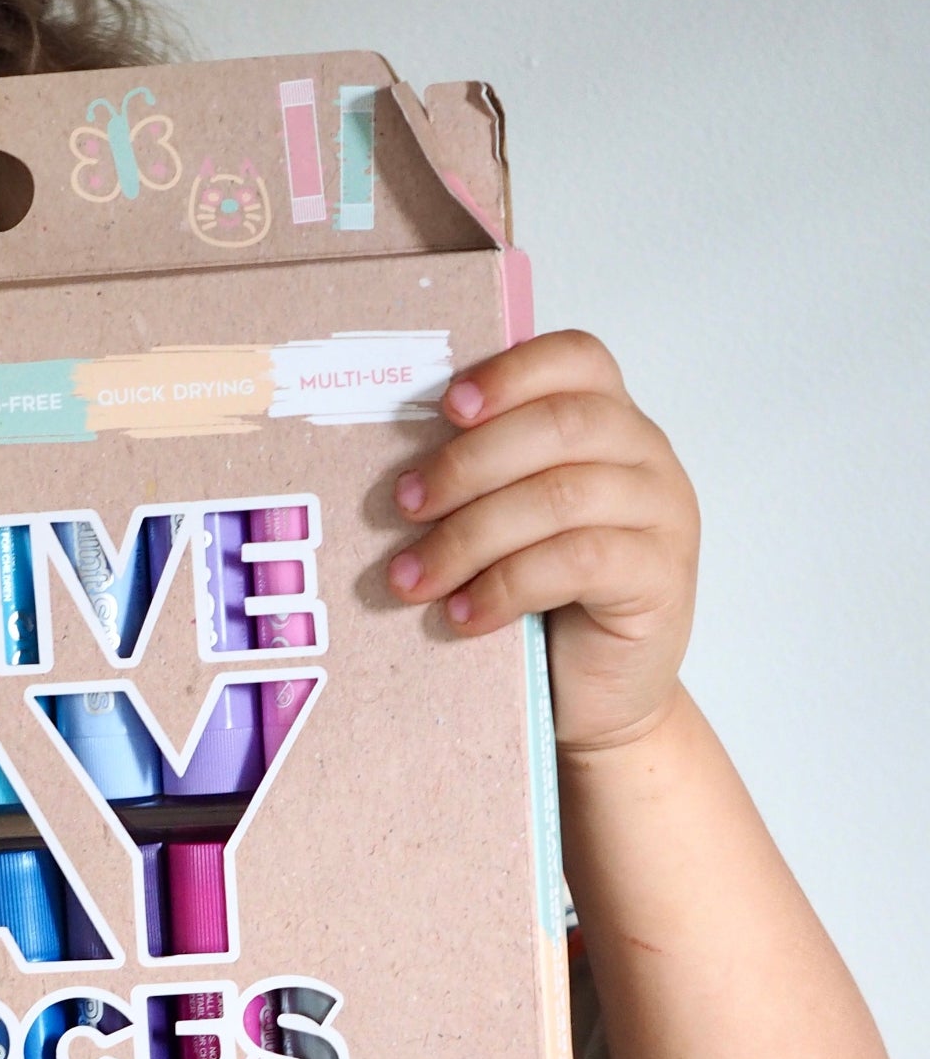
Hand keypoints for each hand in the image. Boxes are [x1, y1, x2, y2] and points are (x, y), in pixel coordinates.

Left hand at [384, 331, 699, 759]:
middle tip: (405, 506)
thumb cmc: (544, 608)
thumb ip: (488, 481)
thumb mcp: (511, 527)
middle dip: (468, 464)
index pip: (578, 359)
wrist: (595, 699)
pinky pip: (577, 561)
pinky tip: (464, 615)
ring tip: (413, 579)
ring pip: (560, 496)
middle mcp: (646, 457)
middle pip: (561, 425)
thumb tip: (397, 463)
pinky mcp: (659, 578)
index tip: (446, 407)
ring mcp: (662, 516)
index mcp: (610, 424)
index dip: (512, 372)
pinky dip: (507, 586)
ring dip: (470, 536)